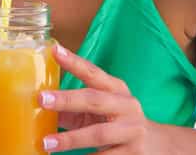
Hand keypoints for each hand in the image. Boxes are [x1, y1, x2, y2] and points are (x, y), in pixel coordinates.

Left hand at [38, 44, 153, 153]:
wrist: (157, 145)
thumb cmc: (119, 122)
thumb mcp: (100, 110)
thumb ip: (73, 107)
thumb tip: (38, 106)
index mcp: (116, 90)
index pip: (93, 72)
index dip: (74, 62)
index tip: (55, 51)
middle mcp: (126, 106)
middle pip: (95, 99)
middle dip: (67, 99)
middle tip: (41, 99)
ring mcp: (131, 131)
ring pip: (98, 134)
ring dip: (70, 139)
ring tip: (47, 143)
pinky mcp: (132, 154)